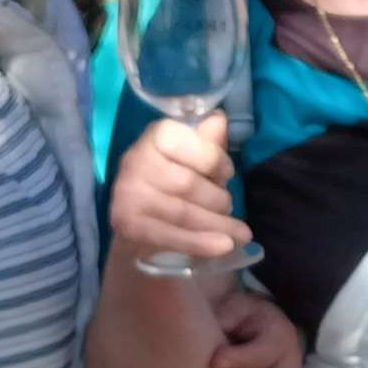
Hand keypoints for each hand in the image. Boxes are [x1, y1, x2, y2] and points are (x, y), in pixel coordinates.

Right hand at [108, 112, 247, 268]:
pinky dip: (199, 243)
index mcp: (154, 137)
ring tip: (240, 234)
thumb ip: (208, 143)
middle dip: (217, 199)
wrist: (144, 221)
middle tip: (230, 209)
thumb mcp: (195, 160)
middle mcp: (134, 161)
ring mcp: (127, 195)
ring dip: (218, 225)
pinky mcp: (128, 225)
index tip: (228, 174)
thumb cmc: (177, 182)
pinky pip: (170, 236)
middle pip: (186, 183)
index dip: (212, 159)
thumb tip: (218, 120)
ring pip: (183, 212)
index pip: (182, 142)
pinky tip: (223, 247)